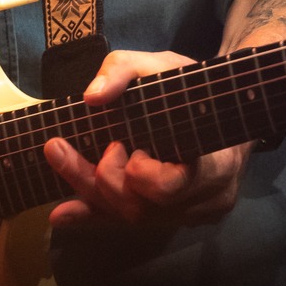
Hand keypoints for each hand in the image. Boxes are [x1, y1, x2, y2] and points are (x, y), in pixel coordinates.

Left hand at [43, 49, 250, 227]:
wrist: (225, 110)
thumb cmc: (194, 87)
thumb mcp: (162, 64)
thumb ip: (125, 71)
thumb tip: (92, 97)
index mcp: (215, 165)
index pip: (170, 187)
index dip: (139, 175)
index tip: (117, 146)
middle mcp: (206, 201)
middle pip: (141, 209)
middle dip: (100, 180)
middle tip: (72, 147)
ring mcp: (193, 216)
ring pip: (132, 218)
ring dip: (91, 193)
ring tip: (60, 159)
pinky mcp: (178, 220)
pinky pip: (133, 221)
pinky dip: (96, 215)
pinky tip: (62, 214)